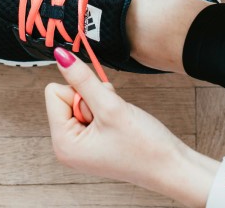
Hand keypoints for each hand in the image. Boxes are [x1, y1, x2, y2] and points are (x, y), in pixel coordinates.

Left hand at [44, 47, 202, 194]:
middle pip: (65, 96)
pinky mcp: (91, 141)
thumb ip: (83, 79)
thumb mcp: (110, 106)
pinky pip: (91, 111)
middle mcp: (66, 146)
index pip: (54, 93)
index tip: (100, 107)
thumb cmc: (144, 147)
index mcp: (63, 143)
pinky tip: (119, 124)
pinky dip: (106, 111)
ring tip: (117, 122)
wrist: (170, 167)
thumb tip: (61, 56)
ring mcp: (79, 145)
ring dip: (101, 104)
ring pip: (80, 101)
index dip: (79, 92)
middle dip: (91, 99)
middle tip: (111, 116)